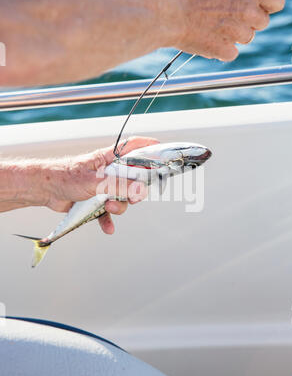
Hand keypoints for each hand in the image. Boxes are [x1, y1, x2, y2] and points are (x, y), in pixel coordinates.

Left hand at [26, 136, 158, 234]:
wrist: (45, 190)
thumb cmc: (65, 176)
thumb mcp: (96, 182)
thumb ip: (119, 187)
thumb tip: (140, 192)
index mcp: (109, 159)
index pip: (134, 148)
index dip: (149, 148)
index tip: (163, 152)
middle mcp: (108, 171)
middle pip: (133, 179)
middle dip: (134, 192)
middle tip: (133, 198)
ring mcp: (103, 186)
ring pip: (122, 198)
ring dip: (118, 206)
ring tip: (106, 207)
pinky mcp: (95, 201)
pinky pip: (108, 212)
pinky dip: (108, 220)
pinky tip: (108, 227)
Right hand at [170, 0, 284, 60]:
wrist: (171, 11)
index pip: (277, 2)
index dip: (267, 6)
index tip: (257, 8)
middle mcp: (249, 10)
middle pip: (263, 22)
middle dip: (249, 21)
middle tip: (229, 18)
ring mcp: (238, 32)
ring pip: (247, 39)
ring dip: (234, 36)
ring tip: (214, 27)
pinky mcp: (226, 50)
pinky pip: (232, 53)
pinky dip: (222, 49)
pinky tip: (208, 39)